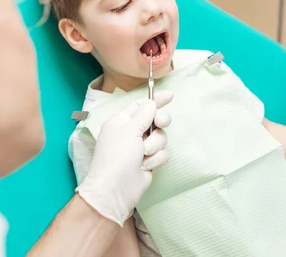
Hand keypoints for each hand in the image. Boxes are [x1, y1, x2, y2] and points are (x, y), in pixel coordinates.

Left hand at [77, 91, 172, 225]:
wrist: (115, 189)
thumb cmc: (117, 156)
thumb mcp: (129, 130)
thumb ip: (144, 114)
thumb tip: (151, 102)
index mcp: (121, 121)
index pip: (140, 105)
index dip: (155, 100)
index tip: (171, 96)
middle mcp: (131, 133)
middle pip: (154, 119)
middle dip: (159, 122)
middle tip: (160, 124)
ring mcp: (140, 148)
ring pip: (161, 137)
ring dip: (155, 145)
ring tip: (144, 155)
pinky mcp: (149, 161)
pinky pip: (162, 152)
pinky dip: (156, 158)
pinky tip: (146, 166)